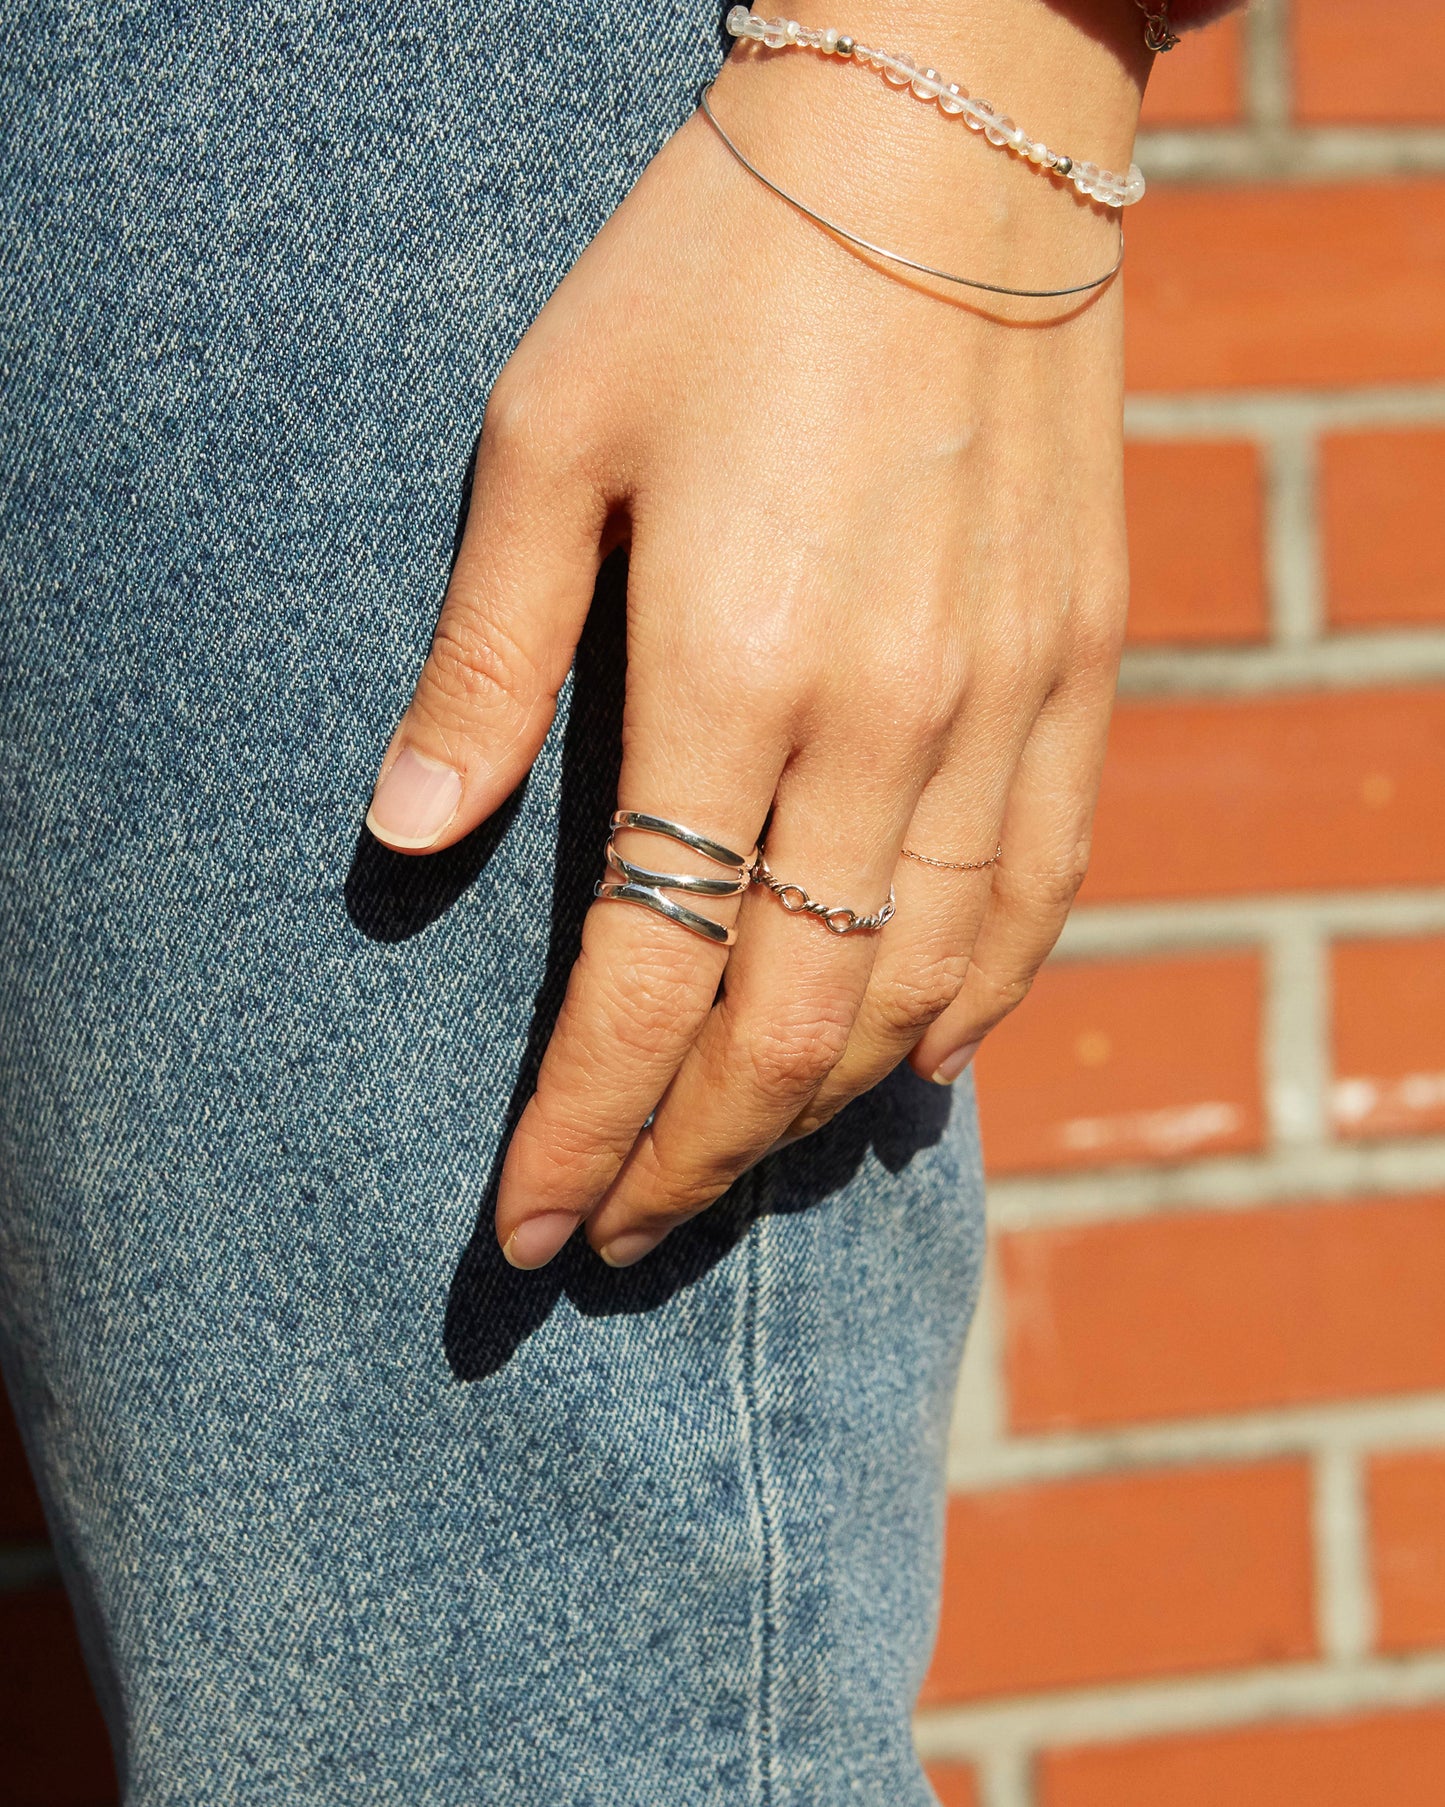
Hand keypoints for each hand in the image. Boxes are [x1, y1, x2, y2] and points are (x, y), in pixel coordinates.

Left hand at [364, 2, 1145, 1267]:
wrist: (951, 143)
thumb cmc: (717, 275)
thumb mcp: (550, 438)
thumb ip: (487, 659)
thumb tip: (407, 836)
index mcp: (737, 664)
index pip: (651, 974)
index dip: (584, 1127)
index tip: (526, 1230)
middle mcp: (893, 716)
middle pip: (790, 1023)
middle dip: (688, 1161)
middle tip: (614, 1241)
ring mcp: (1010, 705)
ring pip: (920, 991)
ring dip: (813, 1115)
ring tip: (727, 1177)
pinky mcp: (1082, 677)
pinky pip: (1038, 898)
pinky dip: (965, 1011)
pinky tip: (905, 1071)